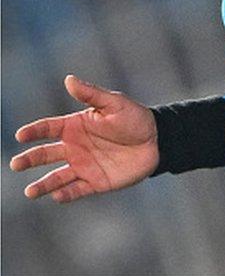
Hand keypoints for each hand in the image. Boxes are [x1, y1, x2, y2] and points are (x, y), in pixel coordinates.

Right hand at [9, 75, 158, 202]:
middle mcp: (74, 147)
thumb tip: (69, 79)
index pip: (48, 128)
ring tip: (30, 192)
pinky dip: (66, 194)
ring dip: (43, 185)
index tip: (20, 135)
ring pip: (56, 177)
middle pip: (45, 154)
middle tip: (15, 164)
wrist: (157, 140)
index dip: (34, 131)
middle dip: (29, 159)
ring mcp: (84, 166)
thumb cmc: (135, 118)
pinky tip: (57, 196)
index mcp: (75, 126)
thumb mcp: (114, 103)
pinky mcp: (96, 182)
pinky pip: (77, 190)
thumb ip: (91, 94)